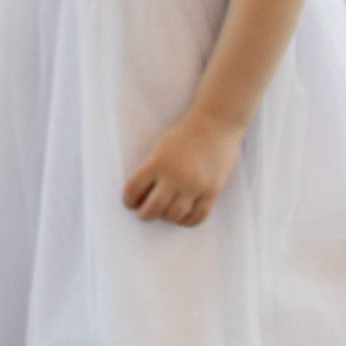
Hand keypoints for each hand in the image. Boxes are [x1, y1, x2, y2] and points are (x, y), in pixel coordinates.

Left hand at [122, 108, 243, 226]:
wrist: (216, 123)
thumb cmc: (185, 133)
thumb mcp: (160, 147)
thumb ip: (152, 169)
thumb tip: (142, 195)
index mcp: (157, 162)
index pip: (133, 189)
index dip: (128, 200)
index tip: (130, 203)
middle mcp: (175, 176)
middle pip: (153, 208)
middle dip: (145, 214)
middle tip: (145, 213)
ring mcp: (195, 185)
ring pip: (174, 216)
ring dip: (166, 217)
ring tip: (165, 213)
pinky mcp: (212, 191)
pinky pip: (197, 217)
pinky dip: (187, 221)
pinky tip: (183, 216)